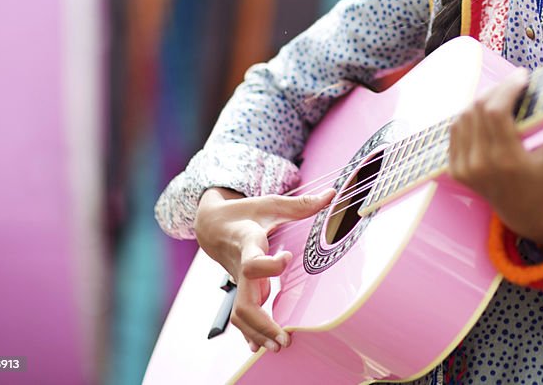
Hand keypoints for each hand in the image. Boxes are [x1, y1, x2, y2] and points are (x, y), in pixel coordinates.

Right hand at [194, 187, 335, 353]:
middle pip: (244, 303)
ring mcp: (240, 282)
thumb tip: (331, 195)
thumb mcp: (270, 204)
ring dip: (258, 333)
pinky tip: (261, 347)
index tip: (287, 258)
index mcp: (247, 244)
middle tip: (285, 337)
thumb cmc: (244, 213)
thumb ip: (300, 204)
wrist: (212, 226)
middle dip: (263, 323)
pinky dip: (251, 333)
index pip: (253, 262)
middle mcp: (241, 267)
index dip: (269, 265)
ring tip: (280, 346)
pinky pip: (242, 317)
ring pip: (241, 315)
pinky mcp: (242, 289)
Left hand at [448, 69, 542, 249]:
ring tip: (503, 95)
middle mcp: (481, 165)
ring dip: (483, 99)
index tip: (523, 75)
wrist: (525, 214)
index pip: (496, 111)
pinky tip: (487, 112)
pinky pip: (457, 129)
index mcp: (507, 161)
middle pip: (479, 108)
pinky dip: (470, 115)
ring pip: (464, 115)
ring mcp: (465, 168)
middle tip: (515, 82)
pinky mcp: (455, 169)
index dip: (508, 87)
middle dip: (498, 89)